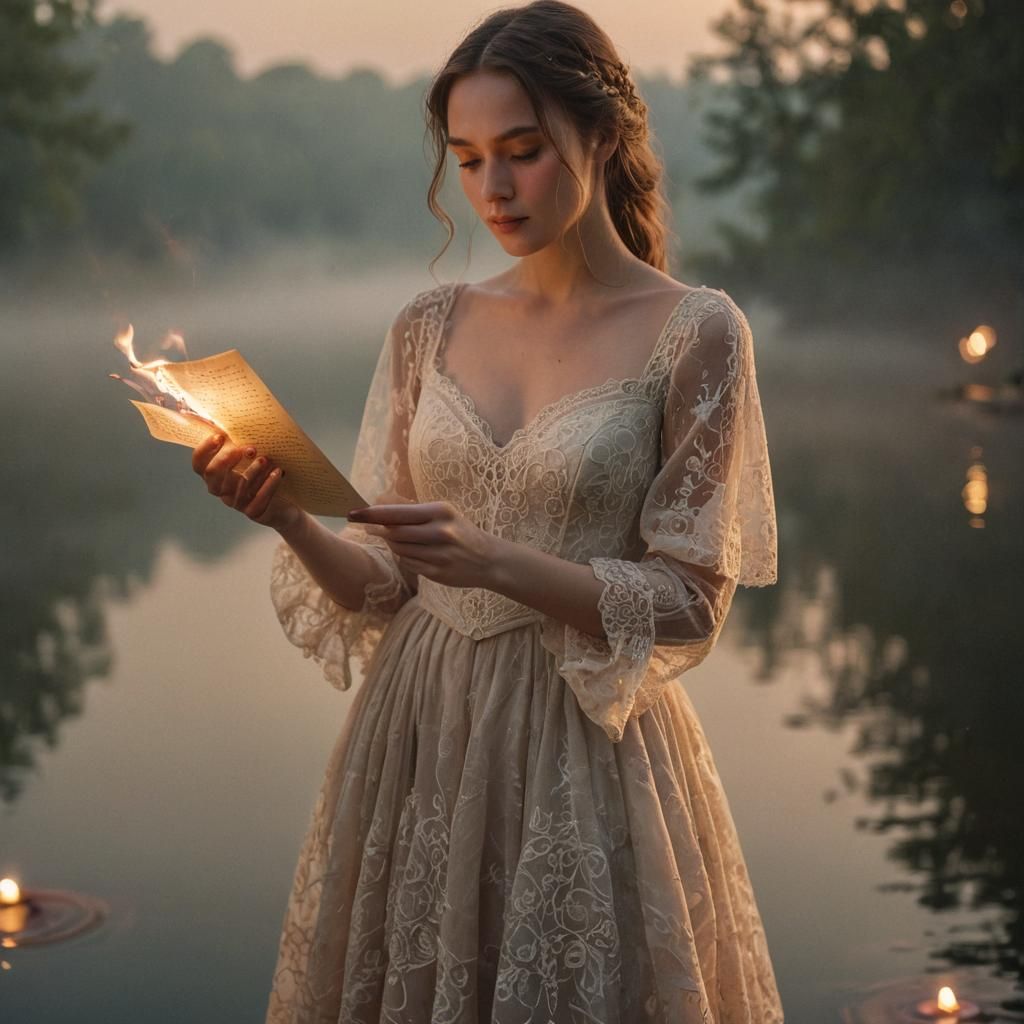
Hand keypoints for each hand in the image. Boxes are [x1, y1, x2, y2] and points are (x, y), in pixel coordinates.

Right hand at [191, 433, 302, 532]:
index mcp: (215, 475)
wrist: (284, 503)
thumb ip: (235, 441)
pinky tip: (278, 472)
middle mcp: (222, 490)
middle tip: (248, 448)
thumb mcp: (249, 457)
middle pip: (212, 474)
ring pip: (238, 485)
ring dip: (253, 470)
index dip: (205, 450)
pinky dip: (268, 485)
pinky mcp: (254, 512)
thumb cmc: (262, 474)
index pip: (198, 464)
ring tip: (265, 458)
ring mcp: (236, 502)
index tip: (220, 436)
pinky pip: (258, 500)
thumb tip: (219, 416)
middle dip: (227, 459)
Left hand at [347, 500, 500, 589]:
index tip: (353, 512)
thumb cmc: (461, 532)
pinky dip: (404, 557)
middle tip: (363, 525)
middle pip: (395, 532)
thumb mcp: (443, 513)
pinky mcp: (437, 573)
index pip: (398, 513)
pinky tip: (410, 552)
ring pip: (400, 550)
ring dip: (391, 543)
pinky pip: (409, 564)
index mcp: (441, 512)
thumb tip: (380, 503)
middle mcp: (440, 533)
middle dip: (376, 529)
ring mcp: (439, 555)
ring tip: (391, 537)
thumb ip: (413, 511)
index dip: (372, 514)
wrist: (489, 560)